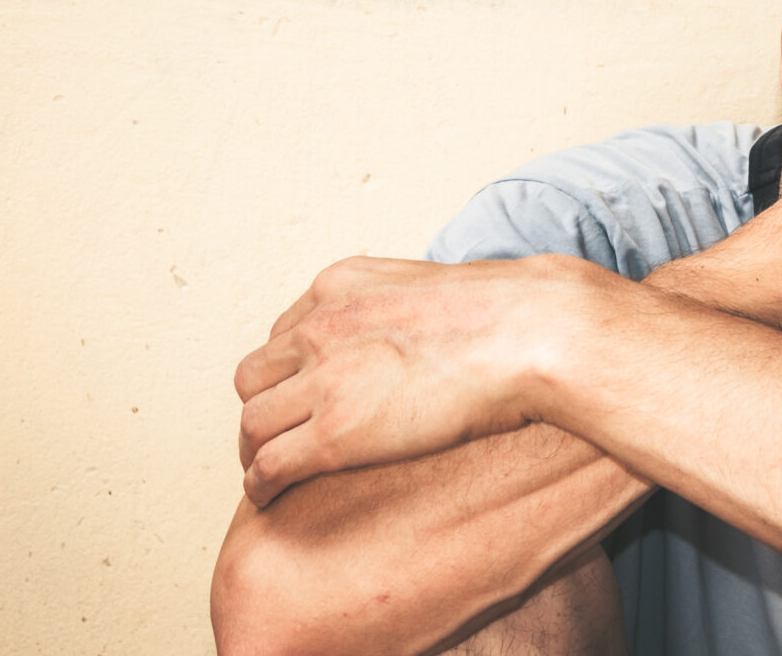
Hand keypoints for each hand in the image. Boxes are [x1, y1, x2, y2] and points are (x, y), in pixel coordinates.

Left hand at [231, 254, 566, 505]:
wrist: (530, 333)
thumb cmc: (510, 314)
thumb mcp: (437, 284)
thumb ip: (409, 305)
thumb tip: (426, 327)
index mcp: (342, 285)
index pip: (284, 332)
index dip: (288, 371)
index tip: (300, 394)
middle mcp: (320, 325)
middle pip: (255, 377)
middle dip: (264, 407)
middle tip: (282, 434)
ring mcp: (324, 378)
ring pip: (252, 423)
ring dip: (255, 451)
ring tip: (268, 472)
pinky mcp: (335, 432)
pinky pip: (269, 465)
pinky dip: (262, 484)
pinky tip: (272, 496)